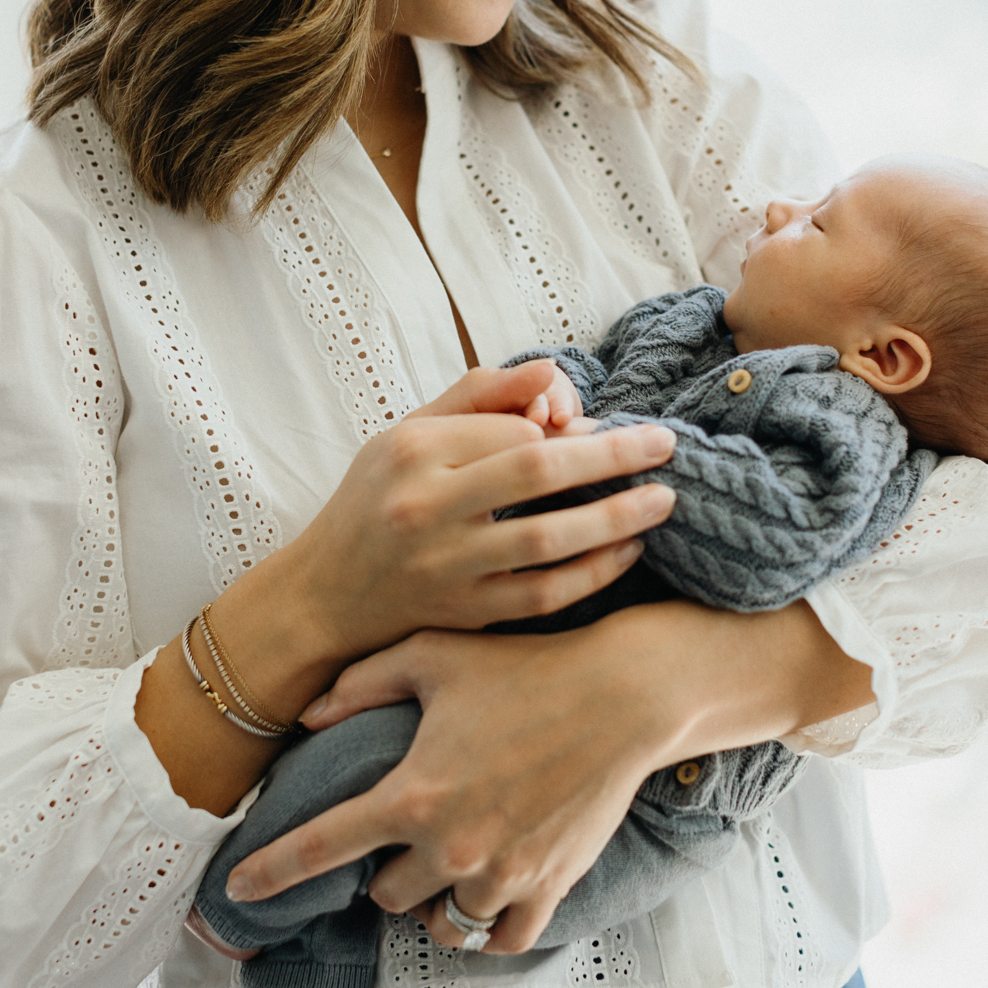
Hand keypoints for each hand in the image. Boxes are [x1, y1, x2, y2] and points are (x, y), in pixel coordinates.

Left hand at [221, 601, 875, 944]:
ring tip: (442, 866)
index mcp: (411, 793)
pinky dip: (482, 925)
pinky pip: (498, 940)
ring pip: (439, 922)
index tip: (234, 891)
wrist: (622, 694)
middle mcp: (450, 846)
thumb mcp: (435, 656)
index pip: (319, 847)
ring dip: (432, 900)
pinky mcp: (548, 887)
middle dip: (382, 871)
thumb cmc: (525, 667)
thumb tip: (307, 716)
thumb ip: (363, 684)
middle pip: (384, 895)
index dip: (268, 872)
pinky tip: (482, 894)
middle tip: (399, 838)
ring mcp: (500, 874)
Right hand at [285, 364, 675, 661]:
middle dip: (613, 454)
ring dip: (616, 517)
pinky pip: (544, 594)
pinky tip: (627, 550)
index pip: (509, 428)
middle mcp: (425, 507)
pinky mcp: (463, 615)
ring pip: (548, 539)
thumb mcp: (408, 432)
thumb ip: (479, 396)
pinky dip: (593, 573)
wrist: (322, 595)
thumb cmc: (375, 500)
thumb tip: (554, 372)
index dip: (565, 427)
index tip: (602, 428)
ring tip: (662, 499)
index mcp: (412, 451)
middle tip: (665, 443)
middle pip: (537, 470)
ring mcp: (445, 567)